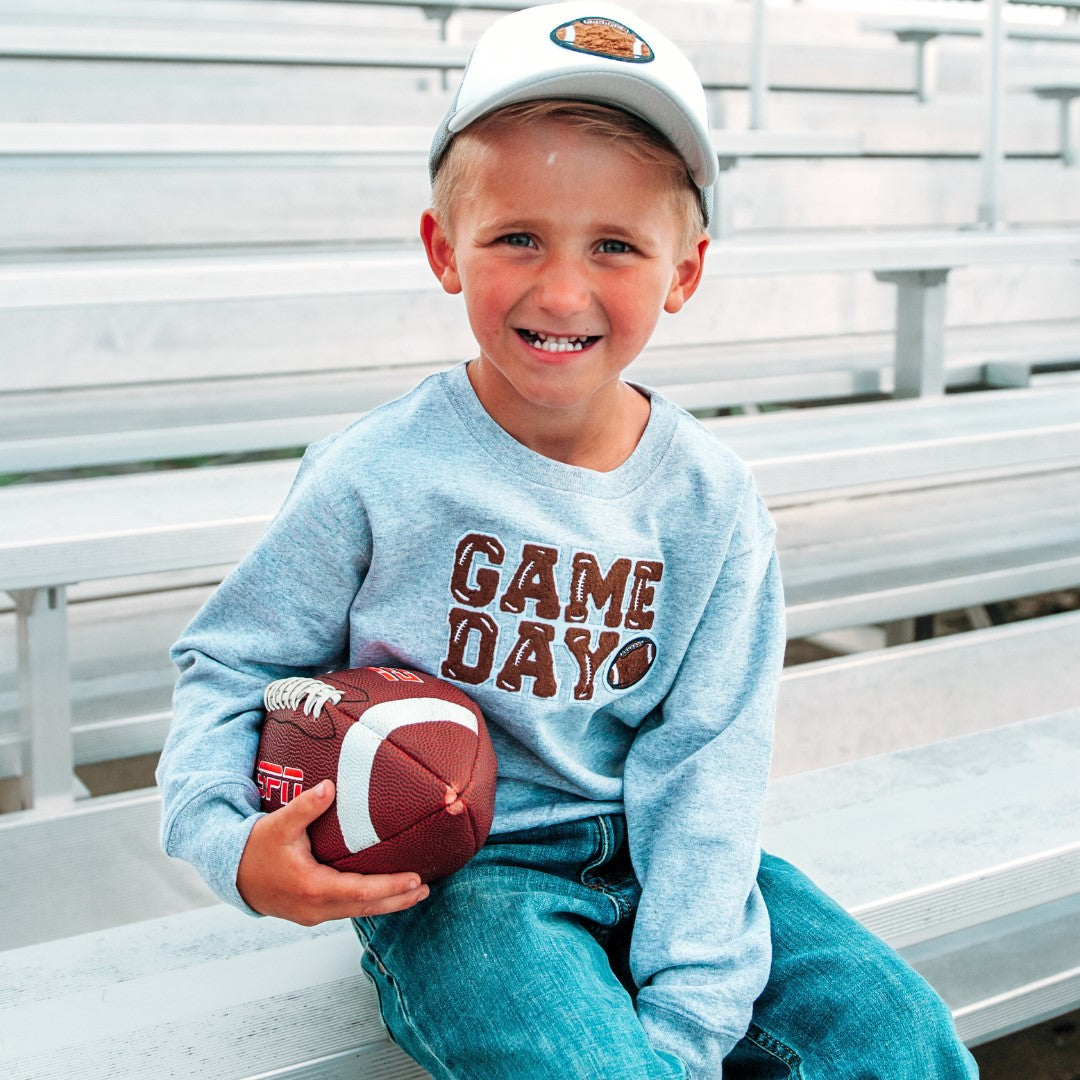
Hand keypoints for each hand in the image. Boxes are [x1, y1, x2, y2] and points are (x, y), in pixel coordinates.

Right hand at [237, 779, 428, 923]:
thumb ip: (306, 806)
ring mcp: (313, 914)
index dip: (389, 887)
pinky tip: (385, 895)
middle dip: (397, 899)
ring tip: (415, 893)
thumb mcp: (280, 823)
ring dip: (387, 904)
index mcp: (312, 887)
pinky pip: (347, 910)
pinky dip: (369, 903)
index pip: (360, 892)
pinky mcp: (311, 913)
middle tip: (424, 889)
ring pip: (357, 912)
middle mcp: (315, 907)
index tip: (415, 879)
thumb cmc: (257, 847)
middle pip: (365, 908)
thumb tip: (330, 786)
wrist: (231, 873)